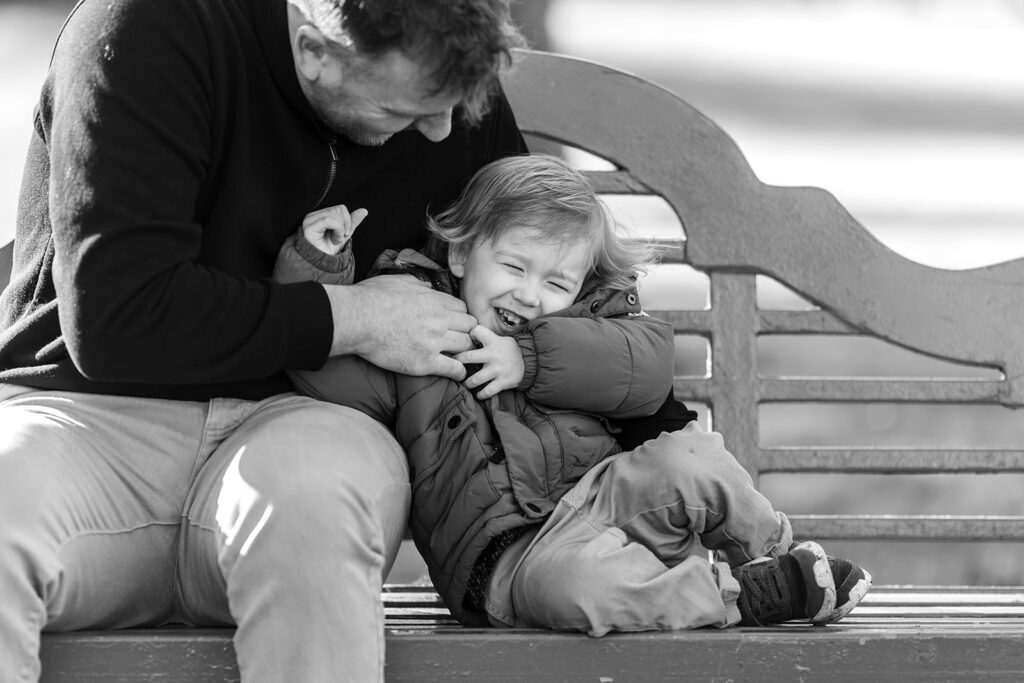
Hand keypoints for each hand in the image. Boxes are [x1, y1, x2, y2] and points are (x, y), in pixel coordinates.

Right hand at [302, 205, 367, 254]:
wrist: (322, 265)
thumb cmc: (329, 250)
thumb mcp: (344, 234)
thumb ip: (352, 222)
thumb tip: (364, 210)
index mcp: (319, 216)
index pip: (340, 208)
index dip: (348, 221)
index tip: (344, 235)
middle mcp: (313, 216)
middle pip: (339, 210)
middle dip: (345, 225)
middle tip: (340, 238)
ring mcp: (309, 221)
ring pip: (335, 213)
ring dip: (341, 230)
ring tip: (336, 240)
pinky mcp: (309, 227)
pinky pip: (329, 220)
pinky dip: (337, 230)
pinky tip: (335, 240)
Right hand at [322, 274, 476, 379]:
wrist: (357, 320)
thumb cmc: (371, 298)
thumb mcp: (397, 281)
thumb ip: (416, 284)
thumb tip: (426, 285)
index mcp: (434, 300)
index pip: (462, 308)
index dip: (459, 317)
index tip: (454, 324)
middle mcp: (439, 319)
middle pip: (469, 326)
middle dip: (466, 332)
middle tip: (458, 340)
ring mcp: (434, 341)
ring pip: (466, 346)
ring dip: (464, 351)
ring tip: (458, 356)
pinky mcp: (426, 362)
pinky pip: (455, 369)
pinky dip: (459, 372)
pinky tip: (458, 373)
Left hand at [455, 325, 524, 398]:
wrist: (530, 361)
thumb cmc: (509, 350)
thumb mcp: (499, 339)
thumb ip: (485, 338)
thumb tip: (466, 336)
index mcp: (492, 341)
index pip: (476, 331)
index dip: (468, 334)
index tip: (463, 341)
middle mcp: (493, 355)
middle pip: (468, 357)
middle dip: (457, 362)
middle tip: (453, 366)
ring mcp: (497, 370)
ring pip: (475, 379)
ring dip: (467, 383)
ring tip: (465, 383)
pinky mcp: (503, 382)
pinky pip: (487, 391)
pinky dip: (481, 394)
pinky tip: (478, 394)